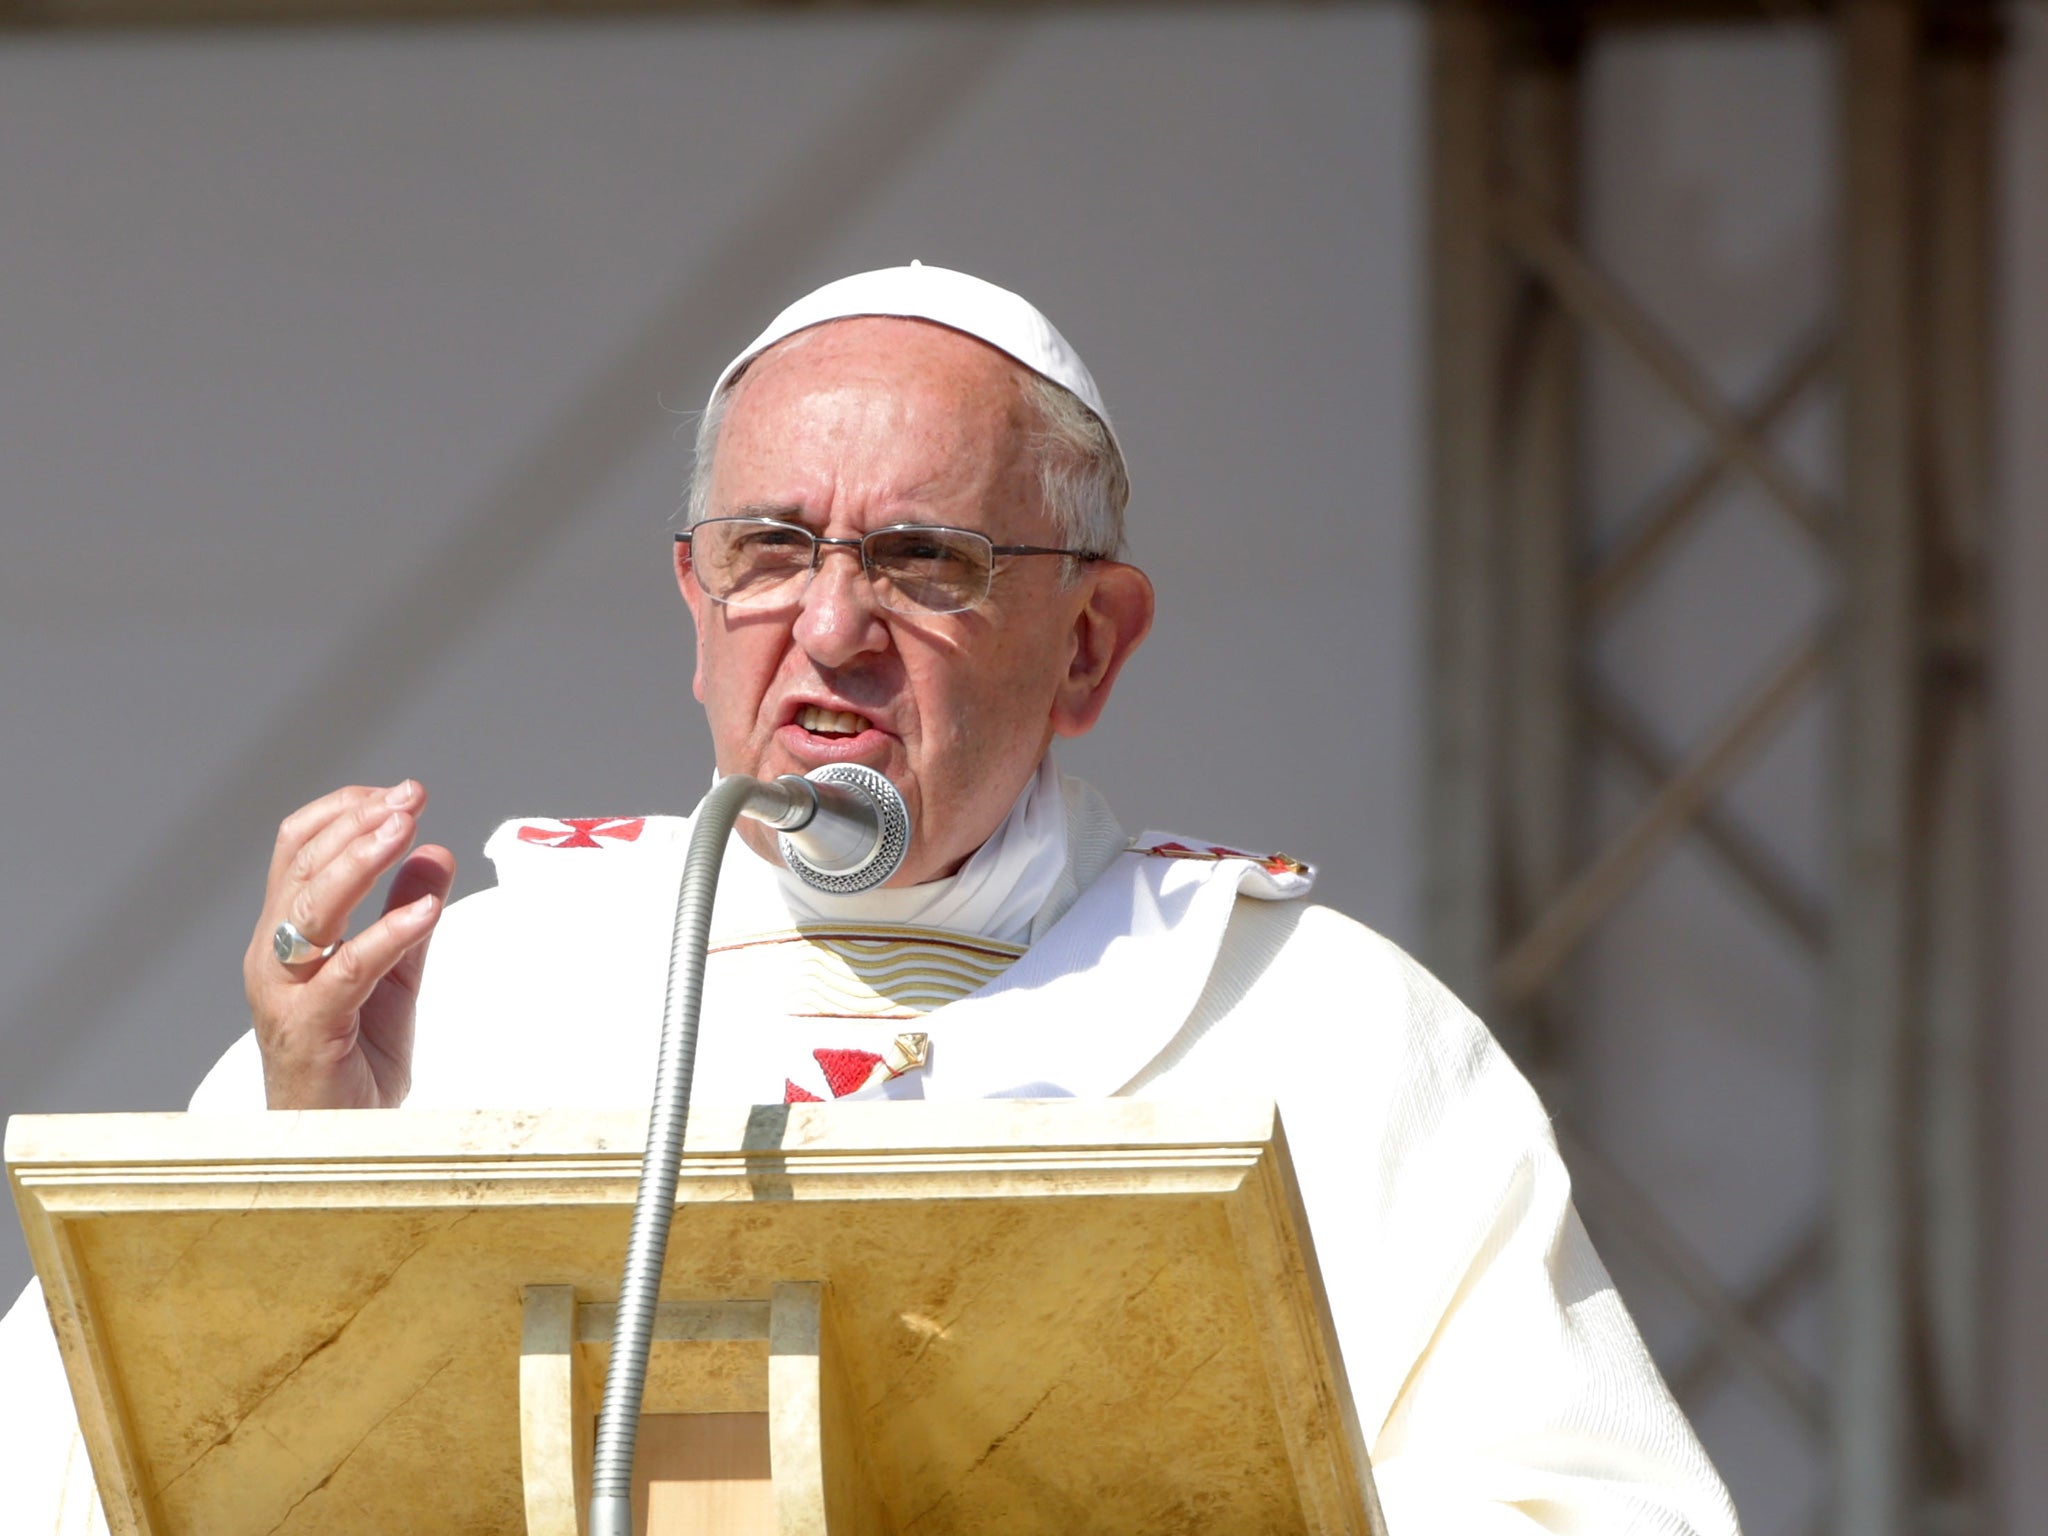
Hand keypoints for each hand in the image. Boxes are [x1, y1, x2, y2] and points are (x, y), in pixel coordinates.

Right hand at [243, 780, 456, 1108]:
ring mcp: (285, 992)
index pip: (297, 850)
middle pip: (302, 868)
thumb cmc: (355, 1058)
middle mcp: (272, 956)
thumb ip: (408, 913)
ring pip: (311, 910)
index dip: (345, 812)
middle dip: (359, 823)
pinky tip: (425, 911)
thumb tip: (437, 851)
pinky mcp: (309, 1029)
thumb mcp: (394, 971)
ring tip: (407, 829)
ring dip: (361, 862)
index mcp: (284, 934)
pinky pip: (347, 970)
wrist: (340, 1141)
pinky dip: (387, 933)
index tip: (401, 793)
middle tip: (412, 795)